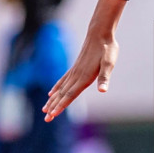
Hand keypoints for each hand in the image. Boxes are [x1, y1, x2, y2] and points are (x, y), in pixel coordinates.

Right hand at [44, 0, 124, 120]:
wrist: (100, 33)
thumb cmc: (107, 49)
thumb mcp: (109, 63)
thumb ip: (105, 77)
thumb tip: (103, 90)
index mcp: (84, 77)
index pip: (70, 95)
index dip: (61, 105)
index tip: (53, 115)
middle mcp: (76, 76)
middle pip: (63, 95)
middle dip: (54, 107)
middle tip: (46, 119)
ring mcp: (74, 71)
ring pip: (60, 89)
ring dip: (52, 100)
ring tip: (44, 110)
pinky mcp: (75, 68)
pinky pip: (62, 81)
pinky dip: (55, 88)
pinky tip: (51, 94)